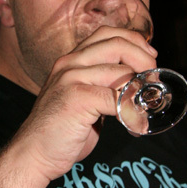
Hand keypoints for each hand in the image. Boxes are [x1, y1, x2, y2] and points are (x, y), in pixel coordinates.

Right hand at [11, 26, 157, 185]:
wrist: (33, 153)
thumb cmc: (60, 129)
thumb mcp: (81, 97)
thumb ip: (102, 85)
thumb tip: (137, 82)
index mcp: (71, 60)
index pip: (108, 34)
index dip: (135, 43)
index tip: (150, 60)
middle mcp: (70, 64)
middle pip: (117, 44)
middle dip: (144, 61)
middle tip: (153, 81)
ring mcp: (71, 79)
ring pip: (119, 71)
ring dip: (140, 90)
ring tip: (146, 107)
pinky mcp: (77, 98)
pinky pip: (116, 98)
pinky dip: (132, 112)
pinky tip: (135, 124)